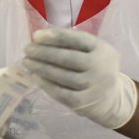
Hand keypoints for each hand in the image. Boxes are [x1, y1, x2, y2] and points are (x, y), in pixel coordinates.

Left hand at [21, 28, 137, 129]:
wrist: (112, 99)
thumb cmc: (94, 68)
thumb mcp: (92, 51)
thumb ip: (72, 43)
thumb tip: (39, 38)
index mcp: (102, 49)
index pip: (77, 40)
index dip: (55, 36)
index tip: (36, 36)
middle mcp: (100, 67)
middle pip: (68, 58)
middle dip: (43, 52)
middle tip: (27, 49)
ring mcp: (94, 86)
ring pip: (63, 76)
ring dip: (41, 68)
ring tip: (27, 62)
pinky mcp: (85, 103)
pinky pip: (61, 93)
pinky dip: (46, 84)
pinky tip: (35, 77)